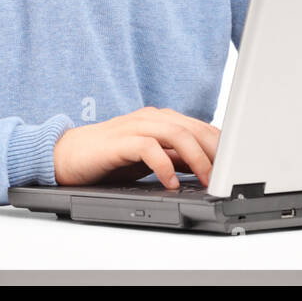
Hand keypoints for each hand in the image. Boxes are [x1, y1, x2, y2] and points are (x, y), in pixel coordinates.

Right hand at [52, 106, 220, 187]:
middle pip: (193, 127)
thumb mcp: (150, 158)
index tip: (235, 164)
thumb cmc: (108, 158)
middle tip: (227, 175)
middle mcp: (150, 118)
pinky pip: (148, 148)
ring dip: (196, 157)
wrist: (66, 155)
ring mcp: (134, 127)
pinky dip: (163, 165)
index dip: (220, 144)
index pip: (200, 126)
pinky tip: (170, 182)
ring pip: (175, 133)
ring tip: (206, 179)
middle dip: (215, 151)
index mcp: (160, 119)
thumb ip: (175, 157)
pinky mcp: (118, 141)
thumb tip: (207, 166)